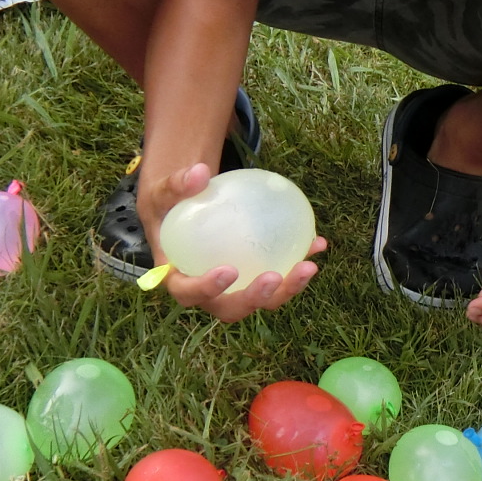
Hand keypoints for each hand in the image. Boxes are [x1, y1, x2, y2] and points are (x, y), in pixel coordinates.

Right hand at [143, 161, 324, 322]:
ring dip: (288, 288)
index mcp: (178, 279)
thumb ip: (177, 186)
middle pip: (231, 308)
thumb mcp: (164, 194)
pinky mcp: (256, 278)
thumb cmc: (169, 207)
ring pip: (262, 300)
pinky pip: (280, 277)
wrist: (184, 212)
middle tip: (275, 277)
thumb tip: (200, 172)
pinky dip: (298, 262)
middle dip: (256, 298)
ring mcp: (235, 289)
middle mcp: (208, 293)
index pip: (189, 293)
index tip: (229, 270)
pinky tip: (317, 243)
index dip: (207, 289)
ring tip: (309, 266)